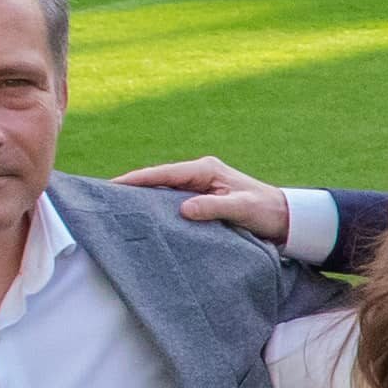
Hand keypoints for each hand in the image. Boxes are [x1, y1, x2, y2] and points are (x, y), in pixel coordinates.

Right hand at [112, 152, 292, 239]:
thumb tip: (183, 208)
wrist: (285, 217)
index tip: (113, 186)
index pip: (163, 173)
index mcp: (205, 170)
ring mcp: (199, 186)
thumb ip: (214, 207)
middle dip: (132, 187)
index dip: (137, 180)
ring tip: (115, 208)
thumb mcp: (242, 209)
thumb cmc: (266, 211)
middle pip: (157, 179)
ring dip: (142, 199)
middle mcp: (199, 174)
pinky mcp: (201, 199)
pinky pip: (172, 201)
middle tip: (103, 198)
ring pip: (162, 191)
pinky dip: (156, 207)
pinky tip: (143, 217)